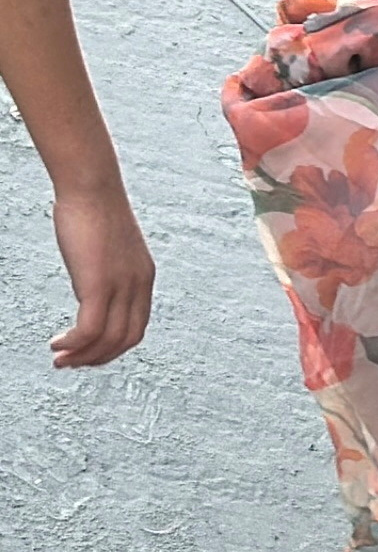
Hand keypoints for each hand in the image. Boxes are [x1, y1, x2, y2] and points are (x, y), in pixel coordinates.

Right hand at [49, 181, 151, 367]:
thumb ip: (105, 272)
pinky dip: (75, 344)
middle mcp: (139, 286)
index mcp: (144, 278)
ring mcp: (122, 286)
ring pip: (109, 339)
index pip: (137, 327)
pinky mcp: (100, 284)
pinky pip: (91, 329)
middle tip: (70, 363)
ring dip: (83, 355)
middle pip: (126, 339)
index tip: (88, 352)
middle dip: (98, 357)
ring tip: (60, 359)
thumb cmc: (93, 212)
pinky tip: (58, 345)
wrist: (92, 188)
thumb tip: (90, 288)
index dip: (113, 347)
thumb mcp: (107, 249)